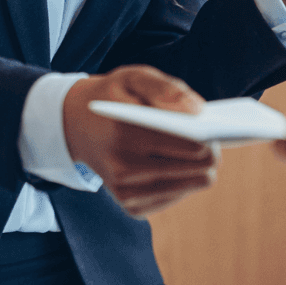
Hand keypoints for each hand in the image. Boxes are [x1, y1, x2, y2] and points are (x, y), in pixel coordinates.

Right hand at [62, 66, 216, 217]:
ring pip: (194, 184)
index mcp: (125, 133)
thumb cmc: (114, 97)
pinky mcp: (132, 207)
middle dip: (210, 151)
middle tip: (206, 136)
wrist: (75, 126)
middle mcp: (124, 169)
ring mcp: (127, 193)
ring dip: (197, 167)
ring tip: (188, 147)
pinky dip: (181, 179)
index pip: (193, 147)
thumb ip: (166, 88)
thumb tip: (198, 111)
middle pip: (200, 171)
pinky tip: (169, 163)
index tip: (209, 126)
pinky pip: (179, 195)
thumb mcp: (133, 77)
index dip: (210, 136)